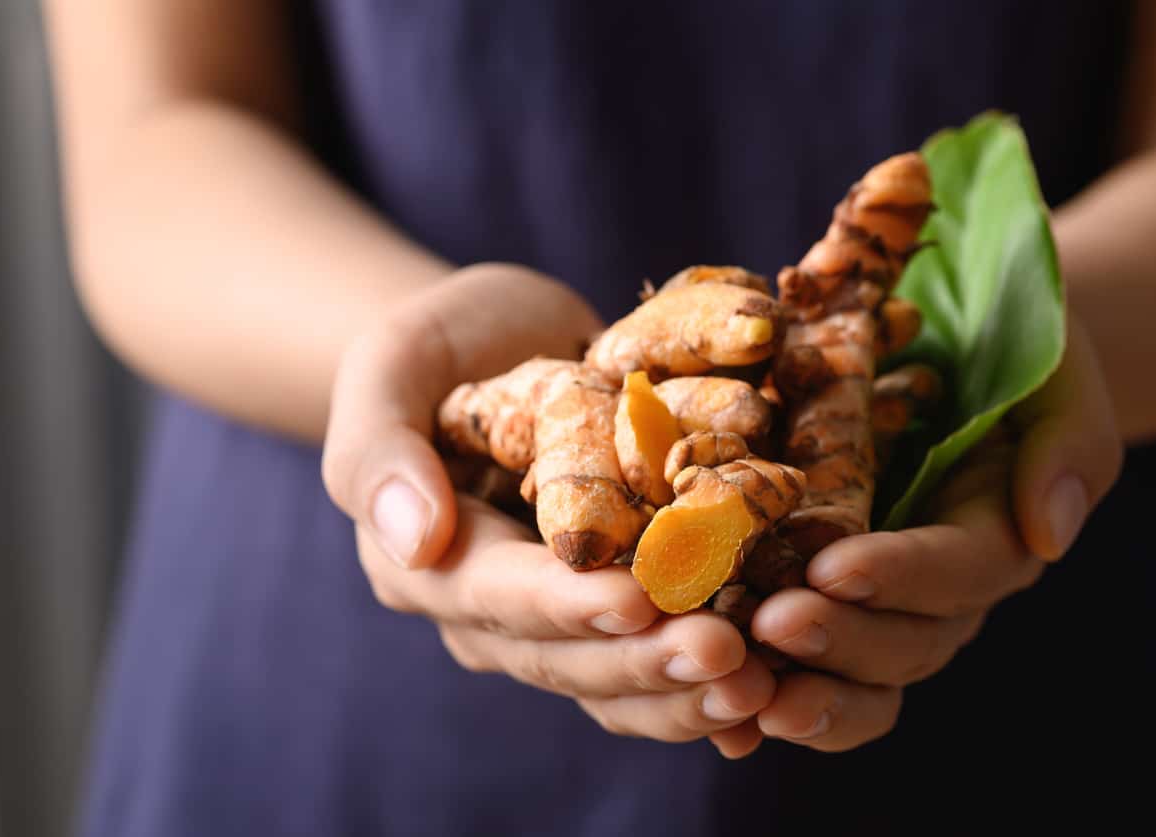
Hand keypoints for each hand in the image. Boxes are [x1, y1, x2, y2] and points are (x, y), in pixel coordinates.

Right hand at [322, 263, 773, 743]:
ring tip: (762, 683)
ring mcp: (558, 616)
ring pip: (619, 675)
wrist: (496, 344)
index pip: (499, 596)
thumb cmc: (437, 344)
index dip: (568, 604)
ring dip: (689, 687)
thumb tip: (416, 543)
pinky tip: (773, 685)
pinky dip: (709, 678)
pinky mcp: (615, 601)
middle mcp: (492, 611)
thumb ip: (381, 451)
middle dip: (648, 659)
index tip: (639, 600)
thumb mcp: (390, 368)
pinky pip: (658, 654)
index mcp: (430, 563)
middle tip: (729, 656)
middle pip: (568, 655)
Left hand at [709, 316, 1123, 757]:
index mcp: (997, 536)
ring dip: (803, 686)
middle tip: (770, 624)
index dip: (899, 575)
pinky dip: (771, 699)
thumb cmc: (1017, 350)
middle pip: (905, 640)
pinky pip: (812, 672)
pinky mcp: (833, 605)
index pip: (958, 570)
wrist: (961, 351)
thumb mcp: (1057, 376)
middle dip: (839, 638)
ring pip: (859, 674)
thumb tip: (1048, 534)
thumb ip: (1068, 446)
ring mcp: (887, 606)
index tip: (834, 569)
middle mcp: (943, 590)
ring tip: (744, 687)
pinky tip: (726, 720)